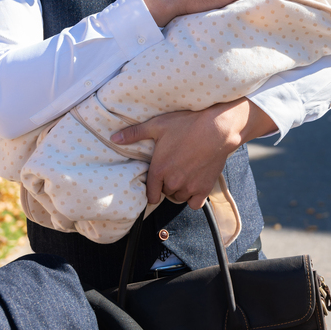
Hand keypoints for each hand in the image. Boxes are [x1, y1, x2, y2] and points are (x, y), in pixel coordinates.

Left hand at [110, 98, 274, 208]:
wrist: (216, 129)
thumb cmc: (187, 125)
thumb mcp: (158, 125)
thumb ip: (134, 133)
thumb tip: (114, 138)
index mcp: (159, 170)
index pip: (150, 194)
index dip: (152, 190)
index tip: (156, 184)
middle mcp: (173, 182)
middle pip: (165, 193)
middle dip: (166, 185)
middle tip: (172, 171)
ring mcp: (189, 187)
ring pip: (179, 198)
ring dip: (179, 191)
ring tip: (183, 176)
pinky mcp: (204, 188)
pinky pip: (194, 204)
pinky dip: (193, 198)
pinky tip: (194, 185)